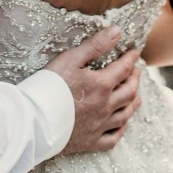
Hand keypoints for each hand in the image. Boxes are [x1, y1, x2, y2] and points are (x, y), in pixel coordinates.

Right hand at [44, 26, 141, 152]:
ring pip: (125, 115)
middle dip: (135, 79)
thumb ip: (95, 45)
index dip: (131, 59)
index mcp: (102, 85)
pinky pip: (113, 138)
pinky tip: (121, 125)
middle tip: (136, 71)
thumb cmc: (51, 86)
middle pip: (129, 92)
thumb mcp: (71, 58)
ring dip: (133, 103)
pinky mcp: (91, 141)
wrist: (36, 120)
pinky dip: (121, 130)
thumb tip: (117, 31)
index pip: (123, 69)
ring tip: (136, 96)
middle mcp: (105, 106)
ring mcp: (100, 125)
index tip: (135, 52)